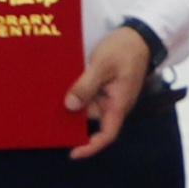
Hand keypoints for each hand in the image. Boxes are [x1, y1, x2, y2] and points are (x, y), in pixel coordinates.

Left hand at [62, 28, 151, 158]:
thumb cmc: (124, 49)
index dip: (90, 147)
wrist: (138, 35)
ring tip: (53, 95)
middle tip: (50, 115)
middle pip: (92, 119)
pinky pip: (90, 94)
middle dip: (74, 119)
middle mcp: (115, 104)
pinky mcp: (106, 86)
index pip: (107, 135)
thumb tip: (70, 106)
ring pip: (88, 105)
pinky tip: (65, 84)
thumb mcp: (102, 65)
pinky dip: (78, 92)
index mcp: (118, 104)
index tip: (73, 153)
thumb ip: (86, 85)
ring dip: (74, 101)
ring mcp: (111, 95)